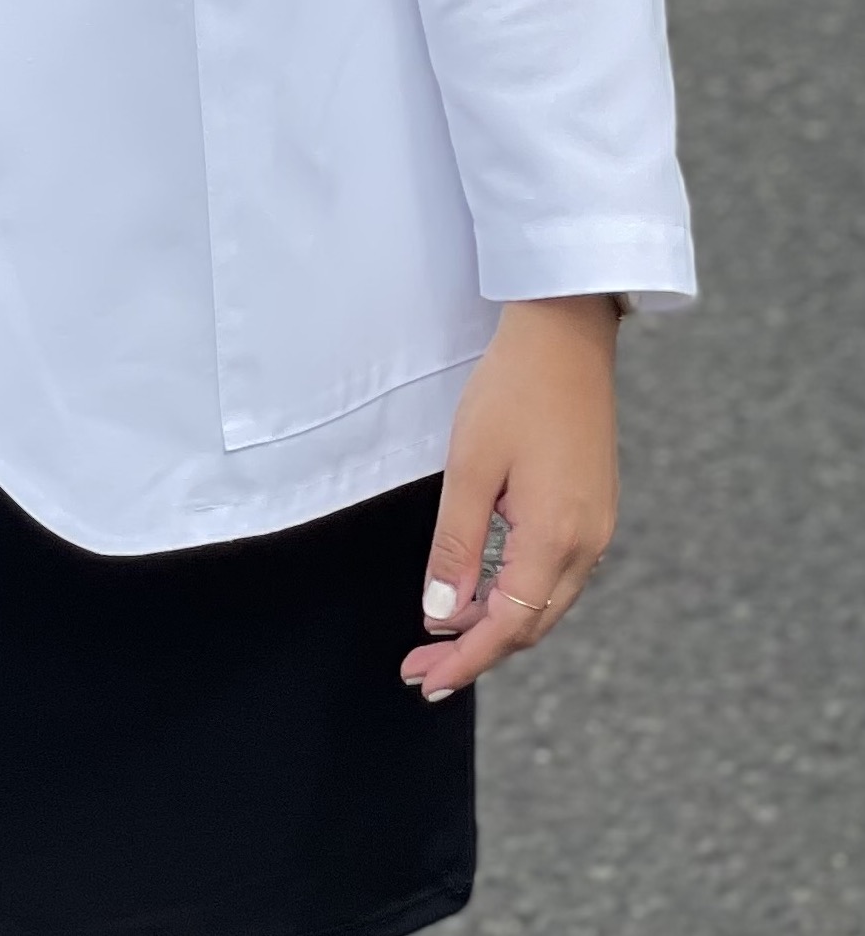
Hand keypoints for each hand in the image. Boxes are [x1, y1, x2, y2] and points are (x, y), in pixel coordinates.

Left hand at [403, 293, 619, 698]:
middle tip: (420, 668)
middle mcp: (586, 544)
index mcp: (556, 538)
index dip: (466, 659)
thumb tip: (441, 612)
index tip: (424, 681)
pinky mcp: (593, 510)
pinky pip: (554, 574)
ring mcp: (596, 529)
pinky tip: (483, 592)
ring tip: (442, 636)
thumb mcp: (470, 465)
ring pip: (544, 602)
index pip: (508, 625)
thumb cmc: (513, 391)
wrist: (567, 335)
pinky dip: (516, 594)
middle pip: (530, 624)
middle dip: (475, 651)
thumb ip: (456, 544)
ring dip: (496, 624)